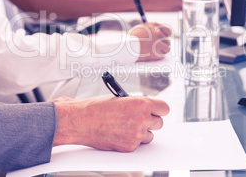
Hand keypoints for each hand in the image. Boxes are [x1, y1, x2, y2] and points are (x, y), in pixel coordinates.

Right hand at [53, 96, 169, 151]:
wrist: (81, 120)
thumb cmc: (97, 108)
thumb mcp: (121, 99)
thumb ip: (137, 104)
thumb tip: (147, 109)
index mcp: (141, 103)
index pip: (164, 108)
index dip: (159, 110)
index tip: (156, 111)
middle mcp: (142, 119)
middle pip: (159, 123)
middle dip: (151, 121)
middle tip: (140, 119)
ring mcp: (136, 134)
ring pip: (149, 135)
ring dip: (142, 132)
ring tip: (126, 126)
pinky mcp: (130, 147)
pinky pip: (138, 145)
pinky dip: (131, 141)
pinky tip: (119, 133)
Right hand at [128, 22, 171, 61]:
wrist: (124, 47)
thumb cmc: (130, 39)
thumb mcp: (141, 29)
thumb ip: (151, 30)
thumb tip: (161, 35)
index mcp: (153, 26)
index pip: (168, 31)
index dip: (167, 36)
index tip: (165, 39)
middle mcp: (157, 33)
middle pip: (167, 41)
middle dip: (163, 45)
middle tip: (157, 48)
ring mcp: (157, 42)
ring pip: (167, 49)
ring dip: (161, 51)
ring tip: (153, 52)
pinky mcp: (156, 52)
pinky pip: (162, 56)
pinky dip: (157, 57)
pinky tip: (150, 55)